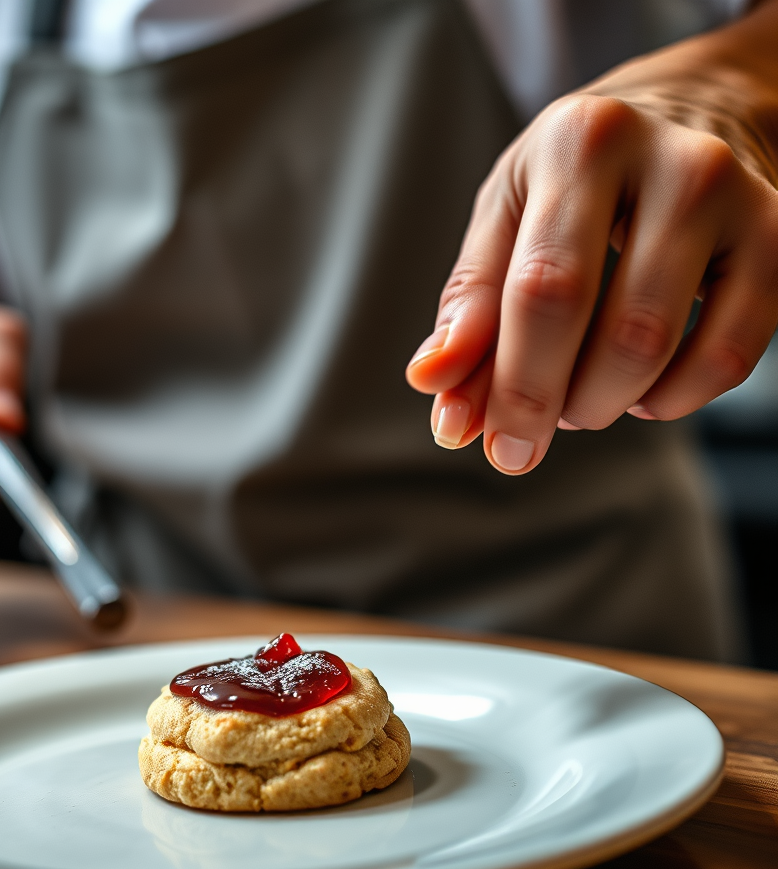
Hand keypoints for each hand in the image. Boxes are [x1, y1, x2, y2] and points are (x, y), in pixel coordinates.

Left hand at [405, 22, 777, 474]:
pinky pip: (730, 361)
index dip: (517, 386)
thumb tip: (433, 384)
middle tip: (538, 422)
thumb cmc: (576, 179)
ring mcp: (743, 202)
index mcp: (583, 144)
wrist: (690, 114)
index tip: (495, 446)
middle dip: (563, 405)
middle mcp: (676, 162)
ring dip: (609, 404)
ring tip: (580, 392)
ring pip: (670, 353)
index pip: (545, 292)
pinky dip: (671, 398)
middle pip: (617, 332)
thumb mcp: (505, 217)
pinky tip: (641, 382)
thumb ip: (469, 305)